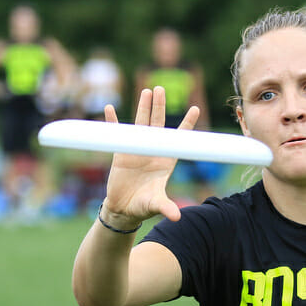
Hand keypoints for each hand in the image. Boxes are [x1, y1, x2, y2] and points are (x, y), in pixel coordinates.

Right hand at [102, 86, 199, 226]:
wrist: (124, 209)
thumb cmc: (143, 207)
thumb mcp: (156, 205)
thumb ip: (166, 208)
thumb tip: (177, 217)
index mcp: (165, 161)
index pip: (178, 139)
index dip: (186, 124)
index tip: (195, 108)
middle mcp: (152, 151)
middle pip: (158, 124)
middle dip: (160, 107)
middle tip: (162, 88)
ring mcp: (137, 150)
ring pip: (140, 123)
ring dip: (143, 107)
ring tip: (147, 90)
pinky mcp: (120, 152)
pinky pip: (116, 133)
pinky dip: (112, 121)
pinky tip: (110, 108)